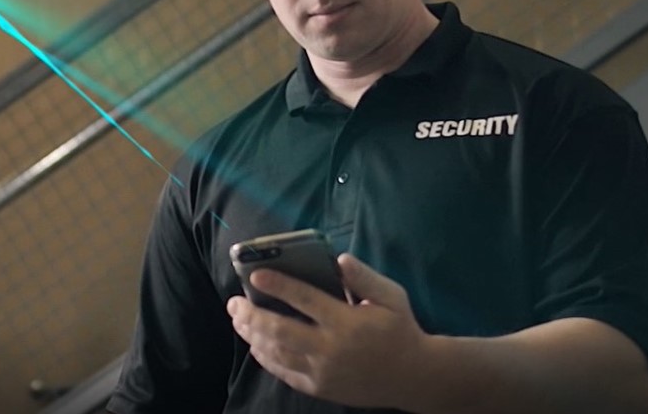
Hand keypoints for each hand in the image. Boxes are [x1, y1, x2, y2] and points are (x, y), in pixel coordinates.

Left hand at [226, 254, 432, 409]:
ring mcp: (323, 371)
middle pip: (280, 331)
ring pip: (277, 353)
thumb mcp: (391, 297)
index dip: (278, 286)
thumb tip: (338, 260)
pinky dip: (266, 358)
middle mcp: (331, 348)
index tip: (256, 274)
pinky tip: (255, 345)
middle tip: (233, 303)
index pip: (305, 299)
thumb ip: (365, 277)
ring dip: (253, 336)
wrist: (414, 377)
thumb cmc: (400, 329)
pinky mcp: (320, 388)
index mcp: (347, 322)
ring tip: (238, 320)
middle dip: (251, 315)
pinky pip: (285, 373)